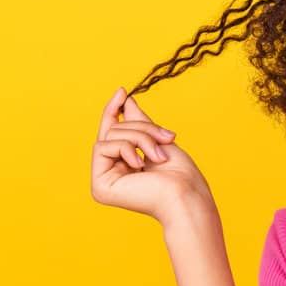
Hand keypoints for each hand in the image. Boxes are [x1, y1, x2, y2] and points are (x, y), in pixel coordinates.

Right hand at [91, 87, 213, 222]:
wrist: (186, 195)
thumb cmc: (180, 174)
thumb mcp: (158, 140)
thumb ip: (139, 122)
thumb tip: (126, 100)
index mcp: (124, 166)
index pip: (113, 133)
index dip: (115, 110)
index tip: (122, 90)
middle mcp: (111, 173)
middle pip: (114, 130)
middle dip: (142, 129)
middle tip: (166, 138)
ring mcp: (103, 180)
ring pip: (110, 136)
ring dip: (140, 138)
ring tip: (158, 155)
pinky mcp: (99, 185)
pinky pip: (102, 148)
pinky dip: (125, 149)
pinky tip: (140, 164)